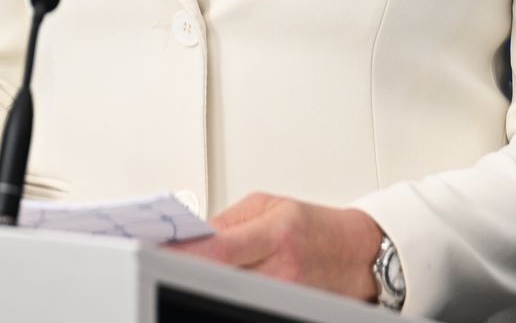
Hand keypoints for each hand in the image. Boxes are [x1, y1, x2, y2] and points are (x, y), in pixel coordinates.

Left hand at [169, 192, 382, 301]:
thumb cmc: (317, 227)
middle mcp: (281, 269)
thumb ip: (229, 221)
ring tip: (187, 272)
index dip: (184, 253)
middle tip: (163, 262)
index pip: (219, 249)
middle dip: (189, 269)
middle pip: (219, 278)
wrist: (358, 255)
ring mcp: (284, 295)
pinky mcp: (283, 310)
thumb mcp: (273, 205)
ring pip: (228, 295)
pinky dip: (226, 294)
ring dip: (206, 283)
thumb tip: (190, 236)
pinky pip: (243, 302)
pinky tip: (216, 285)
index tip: (157, 250)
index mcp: (277, 233)